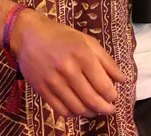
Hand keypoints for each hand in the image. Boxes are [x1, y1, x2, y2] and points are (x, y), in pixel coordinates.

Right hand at [10, 8, 127, 118]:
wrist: (29, 35)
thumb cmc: (62, 36)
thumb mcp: (88, 41)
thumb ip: (106, 61)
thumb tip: (122, 79)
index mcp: (82, 55)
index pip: (102, 84)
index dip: (111, 95)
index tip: (115, 97)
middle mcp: (68, 70)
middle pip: (91, 99)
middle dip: (104, 108)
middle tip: (110, 109)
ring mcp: (53, 82)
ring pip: (76, 107)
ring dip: (90, 113)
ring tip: (96, 111)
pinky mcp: (42, 90)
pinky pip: (60, 110)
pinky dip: (72, 114)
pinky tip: (78, 110)